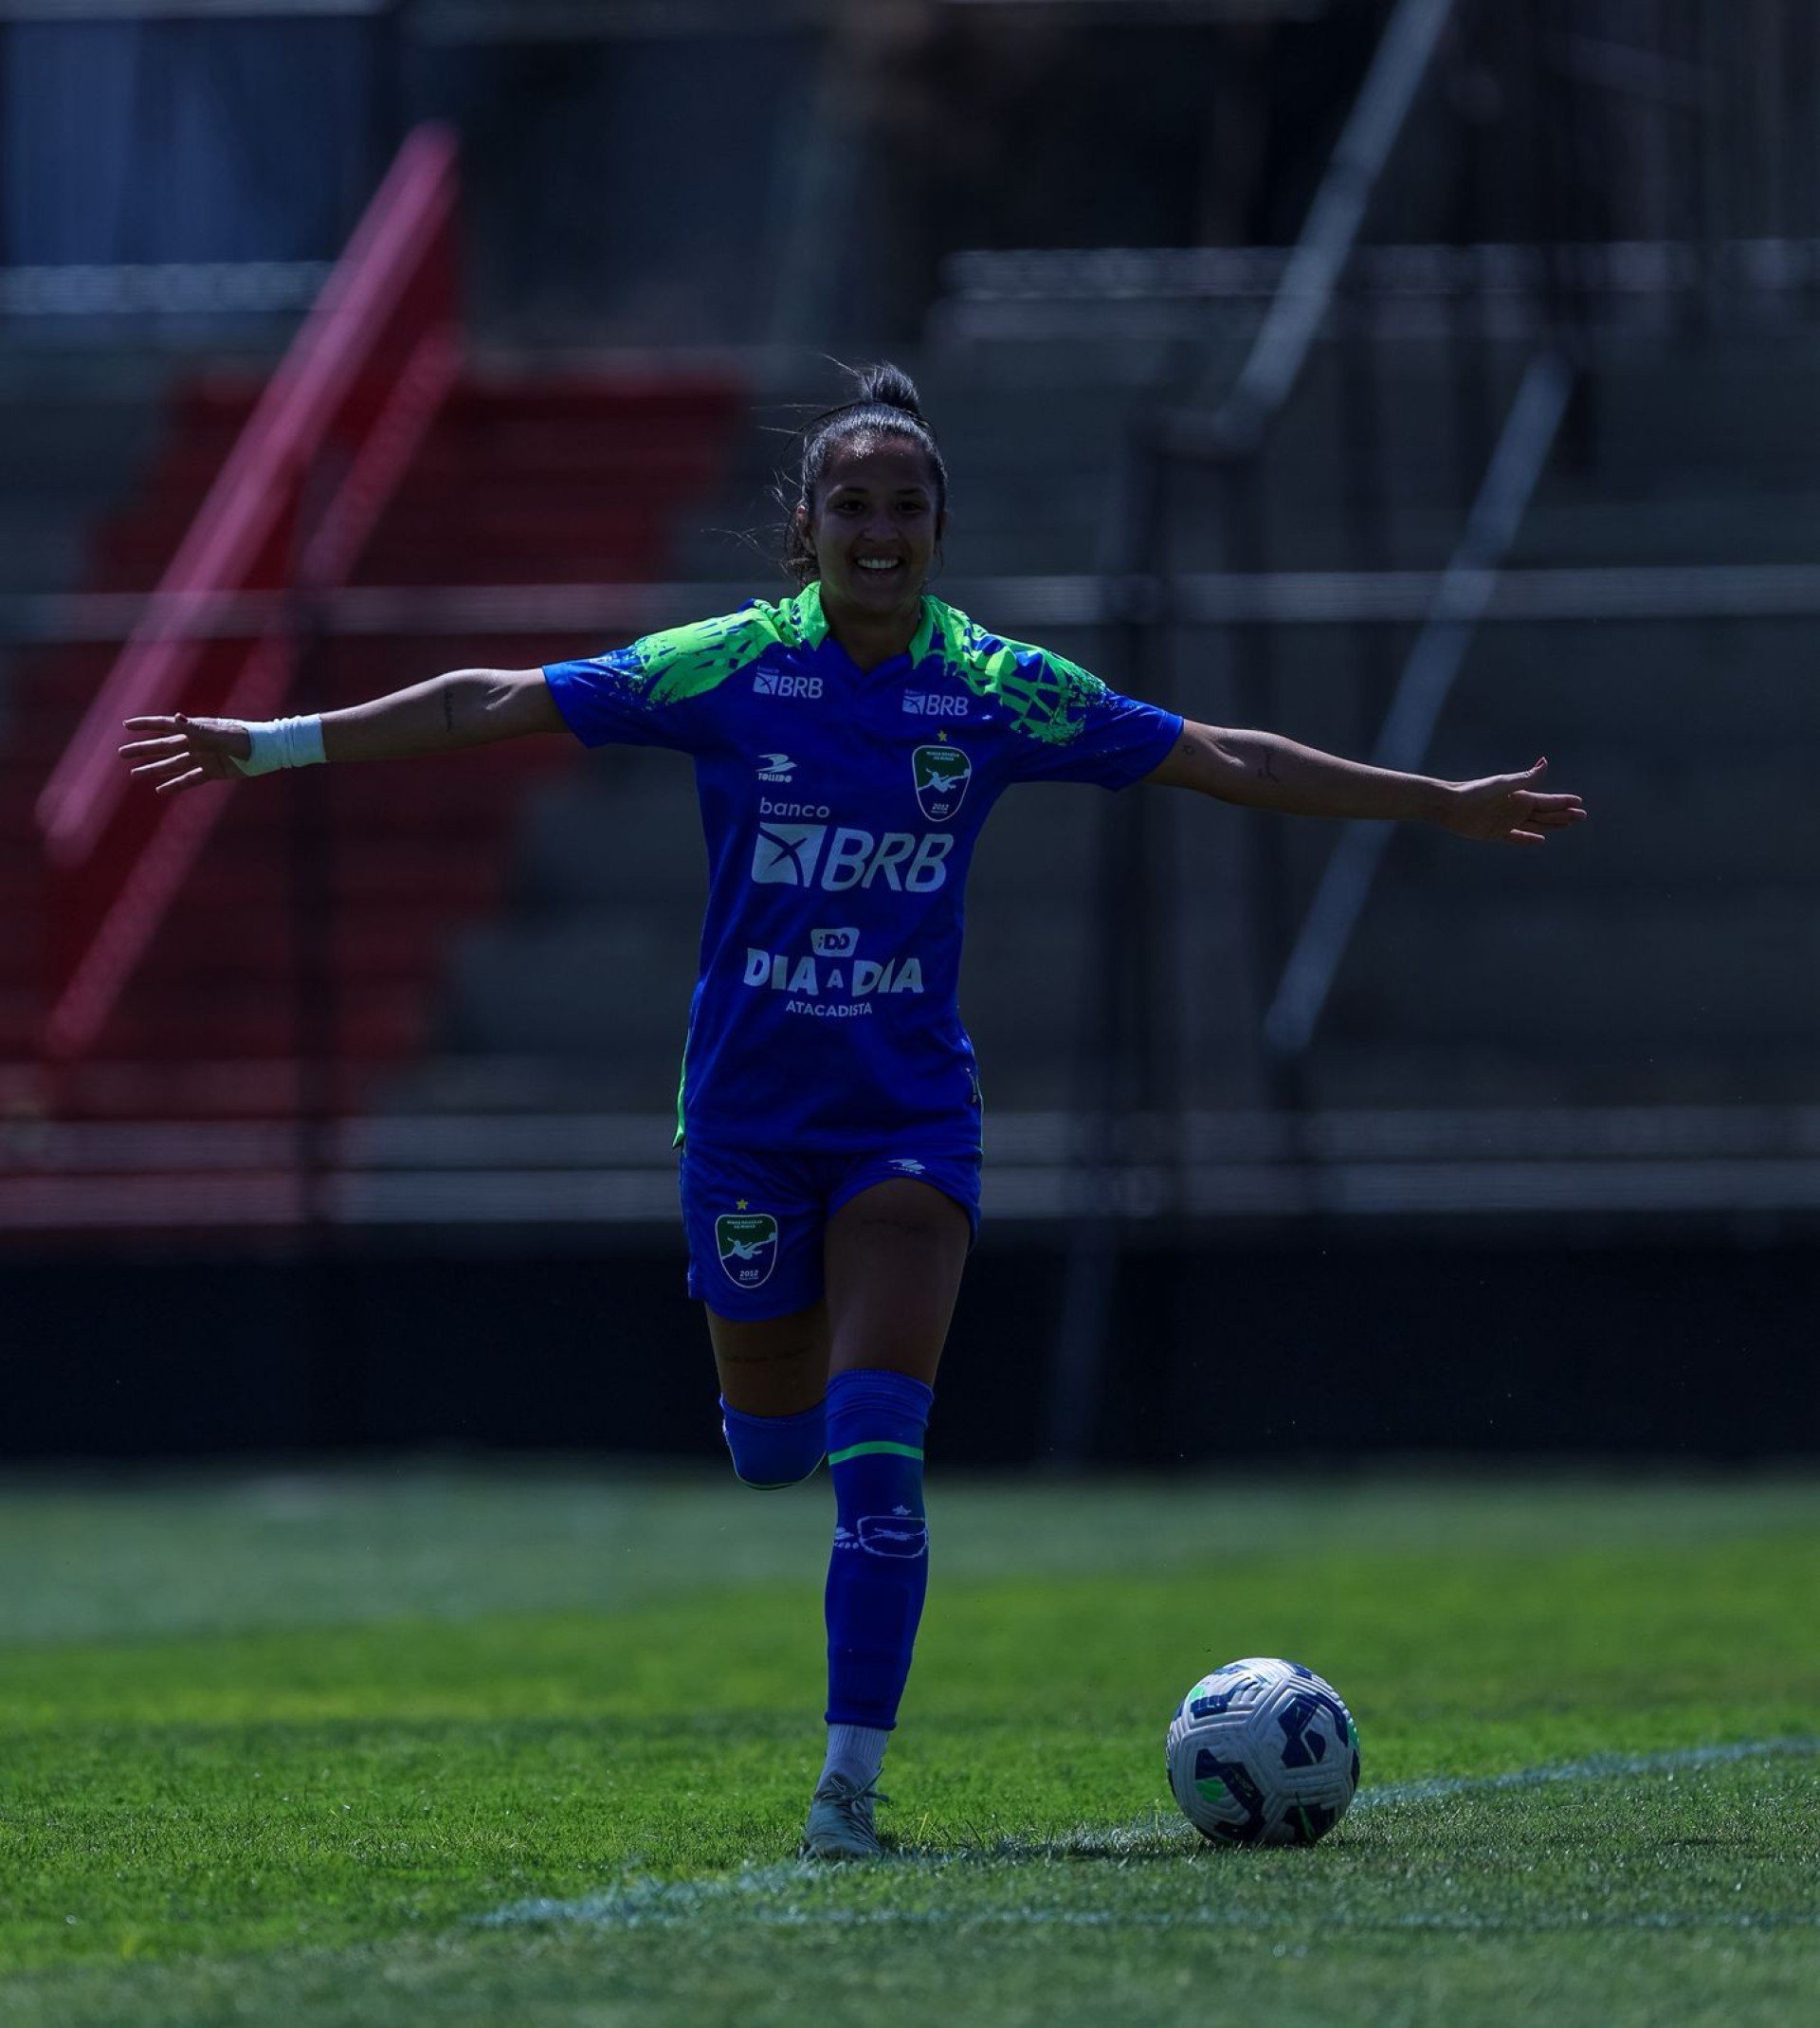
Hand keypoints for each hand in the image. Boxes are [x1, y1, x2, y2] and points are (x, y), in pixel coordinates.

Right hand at [118, 713, 252, 794]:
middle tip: (122, 754)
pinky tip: (160, 789)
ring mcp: (204, 757)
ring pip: (173, 765)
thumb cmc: (245, 737)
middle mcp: (197, 743)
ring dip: (154, 769)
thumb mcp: (220, 734)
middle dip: (143, 750)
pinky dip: (175, 785)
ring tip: (134, 774)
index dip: (145, 724)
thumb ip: (197, 729)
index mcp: (196, 729)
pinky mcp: (213, 772)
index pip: (165, 726)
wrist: (267, 751)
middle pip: (163, 747)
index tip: (126, 725)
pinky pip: (190, 779)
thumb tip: (175, 718)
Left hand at [1441, 758, 1585, 845]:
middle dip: (1564, 814)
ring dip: (1551, 825)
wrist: (1449, 805)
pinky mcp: (1495, 833)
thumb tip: (1546, 762)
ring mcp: (1507, 821)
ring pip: (1535, 824)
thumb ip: (1525, 778)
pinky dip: (1528, 839)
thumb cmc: (1475, 792)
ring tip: (1567, 825)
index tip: (1580, 802)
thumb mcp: (1502, 785)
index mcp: (1520, 796)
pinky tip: (1541, 840)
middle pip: (1545, 813)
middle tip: (1582, 815)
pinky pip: (1516, 837)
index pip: (1547, 801)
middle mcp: (1515, 808)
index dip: (1563, 801)